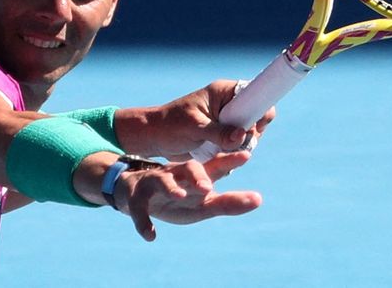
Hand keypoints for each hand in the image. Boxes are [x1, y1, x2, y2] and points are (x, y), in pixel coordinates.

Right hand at [114, 151, 260, 240]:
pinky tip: (151, 236)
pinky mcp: (136, 198)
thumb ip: (228, 202)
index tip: (247, 155)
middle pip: (189, 169)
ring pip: (162, 181)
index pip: (215, 166)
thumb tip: (259, 199)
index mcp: (194, 175)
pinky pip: (139, 209)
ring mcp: (155, 183)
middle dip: (198, 176)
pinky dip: (144, 223)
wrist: (132, 192)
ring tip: (180, 196)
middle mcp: (177, 174)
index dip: (230, 160)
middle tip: (208, 187)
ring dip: (171, 188)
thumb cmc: (176, 198)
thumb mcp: (201, 202)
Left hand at [115, 80, 275, 160]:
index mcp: (223, 93)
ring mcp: (227, 121)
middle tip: (235, 144)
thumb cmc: (170, 126)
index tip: (252, 128)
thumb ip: (218, 132)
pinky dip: (234, 153)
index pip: (255, 94)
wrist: (154, 139)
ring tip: (221, 151)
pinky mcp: (224, 136)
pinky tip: (219, 157)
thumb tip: (243, 135)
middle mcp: (228, 105)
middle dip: (251, 133)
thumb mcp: (194, 128)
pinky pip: (239, 145)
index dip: (260, 110)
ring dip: (241, 146)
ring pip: (250, 134)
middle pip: (257, 117)